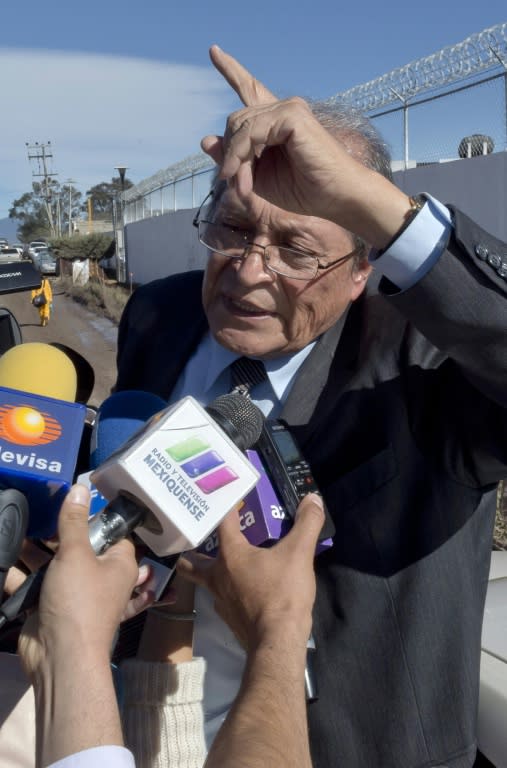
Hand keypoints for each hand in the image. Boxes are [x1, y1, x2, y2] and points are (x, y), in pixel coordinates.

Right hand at [18, 484, 149, 678]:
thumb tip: (80, 488)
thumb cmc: (79, 601)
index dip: (97, 517)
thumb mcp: (76, 554)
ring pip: (56, 565)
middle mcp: (101, 578)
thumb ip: (74, 521)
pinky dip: (22, 573)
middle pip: (81, 547)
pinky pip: (37, 584)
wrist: (59, 656)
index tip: (76, 501)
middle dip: (60, 533)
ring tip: (19, 525)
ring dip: (36, 551)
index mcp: (119, 564)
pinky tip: (8, 555)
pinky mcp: (52, 607)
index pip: (114, 533)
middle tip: (41, 509)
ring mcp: (75, 594)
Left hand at [177, 493, 324, 650]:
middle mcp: (217, 576)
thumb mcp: (299, 554)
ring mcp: (220, 600)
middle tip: (205, 539)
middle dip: (193, 550)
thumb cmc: (283, 592)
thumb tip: (313, 498)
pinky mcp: (229, 619)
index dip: (227, 508)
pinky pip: (223, 599)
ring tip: (227, 564)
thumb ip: (307, 523)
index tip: (232, 498)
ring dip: (211, 572)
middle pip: (191, 561)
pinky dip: (230, 592)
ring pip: (205, 582)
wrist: (277, 642)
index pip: (223, 523)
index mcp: (231, 555)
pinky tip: (245, 590)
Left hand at [202, 46, 365, 221]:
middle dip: (230, 155)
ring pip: (241, 126)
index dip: (230, 70)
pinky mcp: (293, 115)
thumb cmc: (302, 190)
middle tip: (235, 185)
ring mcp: (289, 108)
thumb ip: (233, 158)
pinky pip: (252, 131)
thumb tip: (205, 139)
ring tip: (242, 186)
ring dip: (235, 160)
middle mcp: (283, 109)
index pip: (250, 88)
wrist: (335, 197)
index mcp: (276, 121)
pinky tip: (244, 176)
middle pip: (236, 121)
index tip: (214, 50)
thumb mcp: (257, 177)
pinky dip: (242, 155)